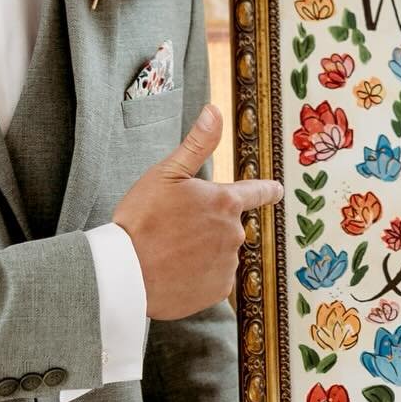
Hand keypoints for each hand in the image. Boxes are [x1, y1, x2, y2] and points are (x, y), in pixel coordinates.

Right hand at [114, 105, 281, 320]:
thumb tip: (214, 111)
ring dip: (202, 251)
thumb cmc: (141, 218)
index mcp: (225, 203)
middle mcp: (234, 234)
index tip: (276, 190)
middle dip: (209, 225)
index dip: (267, 190)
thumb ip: (197, 144)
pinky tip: (175, 272)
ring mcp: (227, 264)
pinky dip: (198, 275)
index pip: (258, 192)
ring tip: (170, 251)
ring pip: (220, 252)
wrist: (124, 273)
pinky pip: (213, 278)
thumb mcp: (167, 173)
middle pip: (229, 225)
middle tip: (175, 228)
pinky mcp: (217, 290)